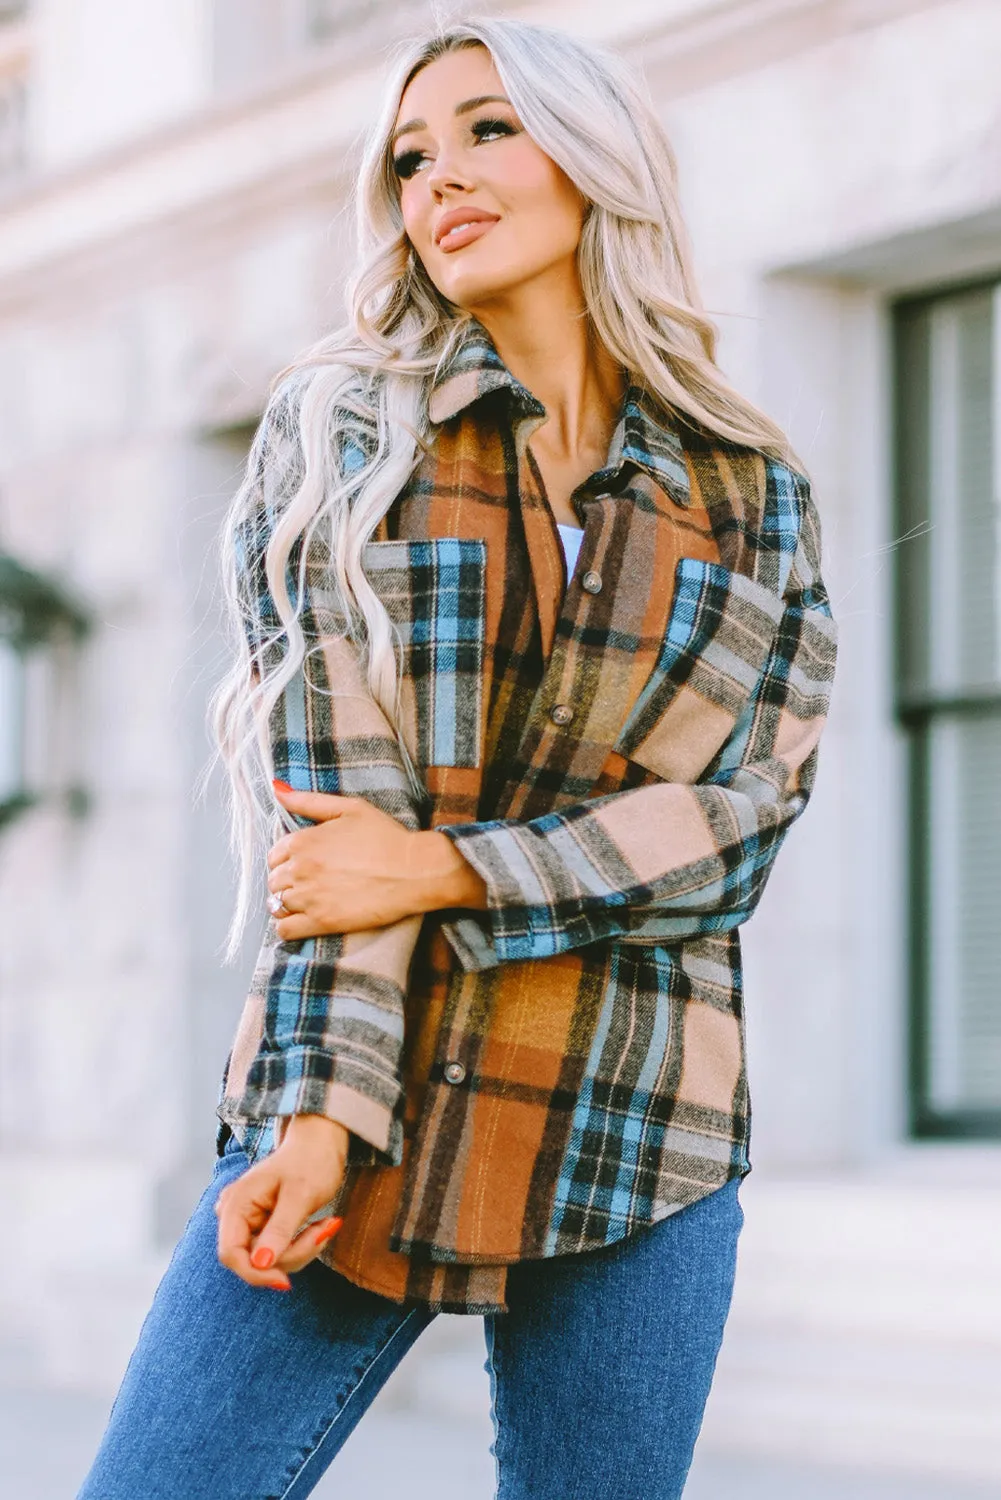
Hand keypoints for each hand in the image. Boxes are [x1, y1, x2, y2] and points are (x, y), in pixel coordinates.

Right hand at [214, 1115, 348, 1291]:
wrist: (320, 1144)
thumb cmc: (311, 1161)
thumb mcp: (300, 1195)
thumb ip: (279, 1229)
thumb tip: (260, 1263)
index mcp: (237, 1203)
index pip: (231, 1254)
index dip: (255, 1273)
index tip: (287, 1281)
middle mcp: (236, 1215)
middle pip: (254, 1261)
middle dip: (292, 1254)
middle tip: (324, 1231)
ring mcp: (249, 1223)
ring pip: (270, 1261)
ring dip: (302, 1249)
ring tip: (325, 1223)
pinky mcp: (264, 1229)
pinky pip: (279, 1252)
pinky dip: (302, 1245)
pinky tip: (318, 1225)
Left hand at [266, 782, 487, 937]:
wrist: (414, 870)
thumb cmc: (386, 836)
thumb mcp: (349, 808)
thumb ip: (308, 800)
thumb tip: (277, 788)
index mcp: (303, 841)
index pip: (274, 855)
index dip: (287, 860)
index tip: (303, 863)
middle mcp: (300, 869)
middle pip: (273, 880)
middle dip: (286, 881)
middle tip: (308, 883)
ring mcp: (309, 897)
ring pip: (276, 904)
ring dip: (287, 903)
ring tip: (307, 901)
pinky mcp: (322, 922)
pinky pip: (285, 930)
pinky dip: (287, 926)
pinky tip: (301, 920)